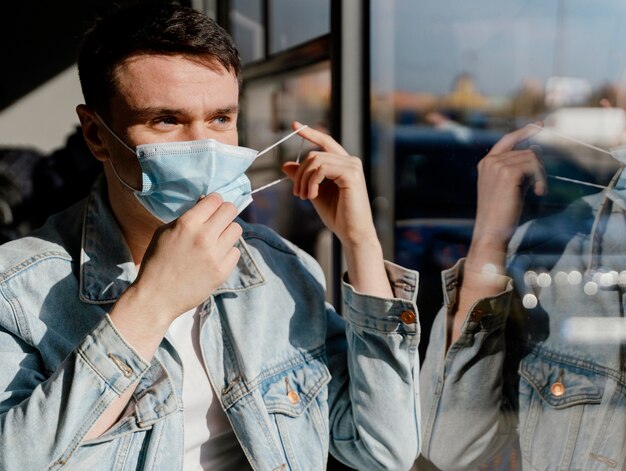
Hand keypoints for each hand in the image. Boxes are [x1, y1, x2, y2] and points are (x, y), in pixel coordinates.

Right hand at [115, 193, 241, 335]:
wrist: (156, 298)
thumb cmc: (157, 262)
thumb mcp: (164, 232)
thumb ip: (187, 216)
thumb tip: (205, 202)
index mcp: (187, 224)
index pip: (215, 199)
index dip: (214, 201)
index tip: (211, 207)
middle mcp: (204, 237)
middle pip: (230, 210)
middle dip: (224, 213)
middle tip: (218, 221)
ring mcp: (215, 255)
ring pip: (236, 229)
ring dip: (227, 232)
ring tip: (215, 241)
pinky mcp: (222, 271)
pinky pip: (236, 252)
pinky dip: (227, 253)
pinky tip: (214, 258)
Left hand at [281, 122, 376, 246]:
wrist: (352, 233)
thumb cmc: (338, 215)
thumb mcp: (314, 193)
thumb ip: (303, 178)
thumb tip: (285, 165)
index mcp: (343, 164)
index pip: (325, 142)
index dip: (309, 133)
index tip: (294, 125)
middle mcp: (350, 161)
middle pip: (314, 154)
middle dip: (300, 173)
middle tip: (296, 193)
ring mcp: (352, 166)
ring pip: (316, 160)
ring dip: (304, 179)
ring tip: (303, 196)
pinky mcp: (351, 174)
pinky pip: (322, 168)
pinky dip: (311, 182)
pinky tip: (311, 196)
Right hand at [472, 123, 545, 253]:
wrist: (491, 230)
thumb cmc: (500, 213)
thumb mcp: (508, 187)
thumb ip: (518, 169)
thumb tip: (536, 150)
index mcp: (486, 163)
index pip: (508, 140)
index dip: (524, 131)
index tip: (540, 125)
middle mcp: (490, 161)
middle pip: (526, 151)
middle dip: (537, 167)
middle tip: (539, 186)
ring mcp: (497, 165)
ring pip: (532, 158)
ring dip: (540, 174)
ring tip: (538, 191)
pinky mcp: (508, 173)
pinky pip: (534, 166)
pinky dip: (541, 179)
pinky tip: (538, 193)